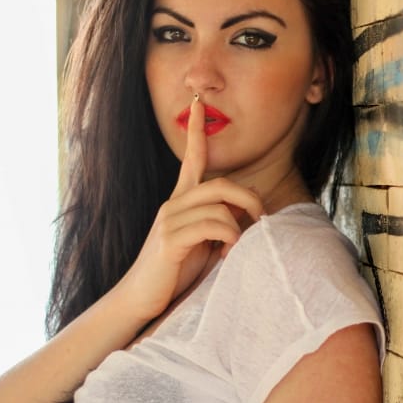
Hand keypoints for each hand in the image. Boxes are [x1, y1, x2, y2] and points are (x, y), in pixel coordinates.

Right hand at [118, 97, 262, 320]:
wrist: (140, 299)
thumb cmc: (176, 271)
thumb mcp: (204, 242)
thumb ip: (222, 222)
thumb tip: (252, 211)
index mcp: (181, 200)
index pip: (191, 157)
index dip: (195, 130)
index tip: (199, 103)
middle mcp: (174, 203)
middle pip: (221, 183)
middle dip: (250, 198)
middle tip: (262, 220)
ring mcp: (170, 220)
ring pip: (220, 204)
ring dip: (241, 226)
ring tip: (240, 247)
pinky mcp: (171, 239)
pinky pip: (214, 225)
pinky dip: (230, 238)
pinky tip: (228, 253)